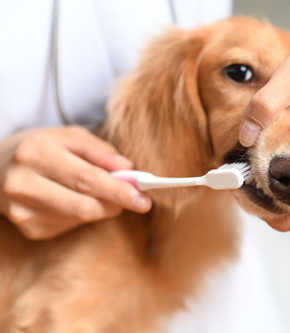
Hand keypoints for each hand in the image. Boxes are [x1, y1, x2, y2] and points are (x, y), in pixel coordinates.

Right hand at [0, 126, 151, 239]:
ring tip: (101, 192)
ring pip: (82, 218)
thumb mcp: (68, 136)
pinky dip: (84, 214)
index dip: (119, 190)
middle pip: (85, 206)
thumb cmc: (40, 148)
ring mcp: (23, 211)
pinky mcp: (29, 228)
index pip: (86, 178)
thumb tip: (129, 170)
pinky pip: (73, 225)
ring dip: (103, 207)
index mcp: (35, 153)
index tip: (144, 197)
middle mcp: (24, 184)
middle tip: (137, 199)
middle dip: (117, 203)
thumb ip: (100, 151)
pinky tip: (74, 199)